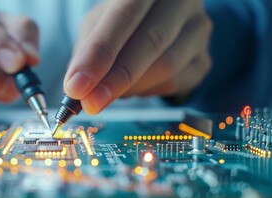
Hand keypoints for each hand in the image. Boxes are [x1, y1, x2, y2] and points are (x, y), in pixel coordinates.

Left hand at [64, 0, 211, 113]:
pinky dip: (146, 92)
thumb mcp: (98, 25)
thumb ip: (87, 52)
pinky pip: (175, 83)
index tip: (78, 86)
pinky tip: (134, 86)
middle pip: (151, 41)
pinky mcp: (204, 59)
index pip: (124, 16)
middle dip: (115, 79)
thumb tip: (77, 87)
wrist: (159, 21)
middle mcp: (182, 0)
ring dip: (130, 88)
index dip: (100, 53)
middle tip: (91, 103)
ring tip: (109, 90)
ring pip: (166, 66)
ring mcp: (199, 29)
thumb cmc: (120, 22)